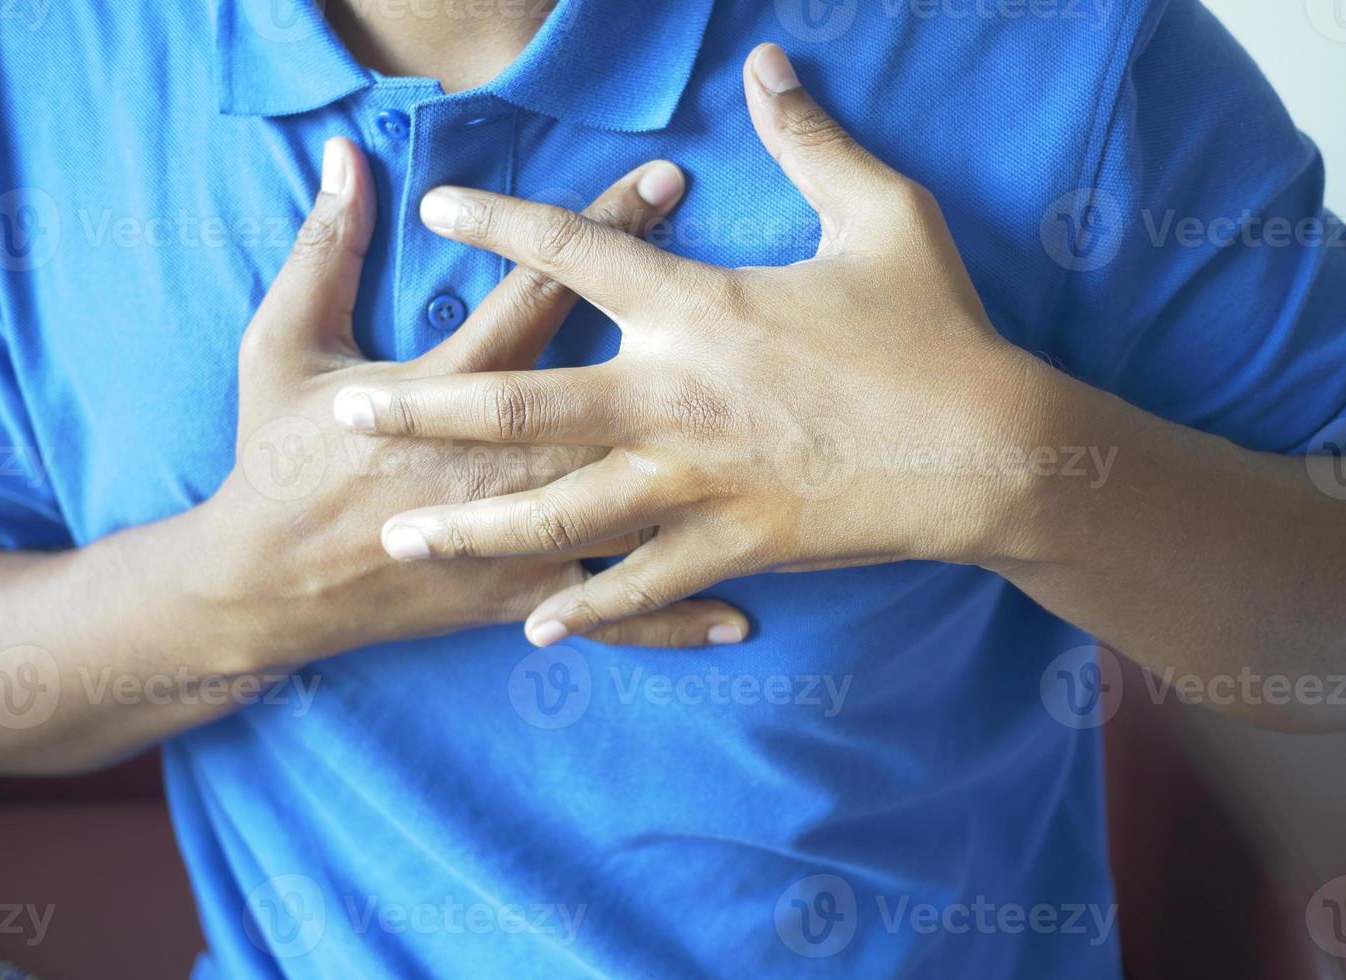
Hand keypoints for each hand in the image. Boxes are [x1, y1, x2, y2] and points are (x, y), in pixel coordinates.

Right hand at [203, 137, 749, 666]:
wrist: (260, 585)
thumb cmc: (275, 460)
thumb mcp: (281, 346)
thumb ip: (323, 252)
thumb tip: (347, 163)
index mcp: (444, 392)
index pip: (540, 292)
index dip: (603, 231)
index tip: (666, 184)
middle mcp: (499, 463)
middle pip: (610, 384)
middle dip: (685, 330)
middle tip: (758, 288)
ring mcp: (516, 534)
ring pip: (630, 498)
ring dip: (705, 468)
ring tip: (778, 435)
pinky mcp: (518, 592)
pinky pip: (608, 609)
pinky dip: (671, 617)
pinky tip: (738, 616)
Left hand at [329, 44, 1047, 646]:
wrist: (991, 448)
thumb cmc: (935, 328)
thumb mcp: (884, 214)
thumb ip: (811, 140)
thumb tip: (767, 64)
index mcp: (699, 309)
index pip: (577, 255)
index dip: (504, 224)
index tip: (440, 206)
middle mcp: (674, 398)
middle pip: (525, 403)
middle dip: (431, 411)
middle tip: (353, 421)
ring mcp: (696, 482)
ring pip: (560, 509)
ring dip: (476, 525)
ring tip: (405, 538)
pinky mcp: (732, 545)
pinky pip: (644, 582)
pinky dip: (591, 604)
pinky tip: (537, 627)